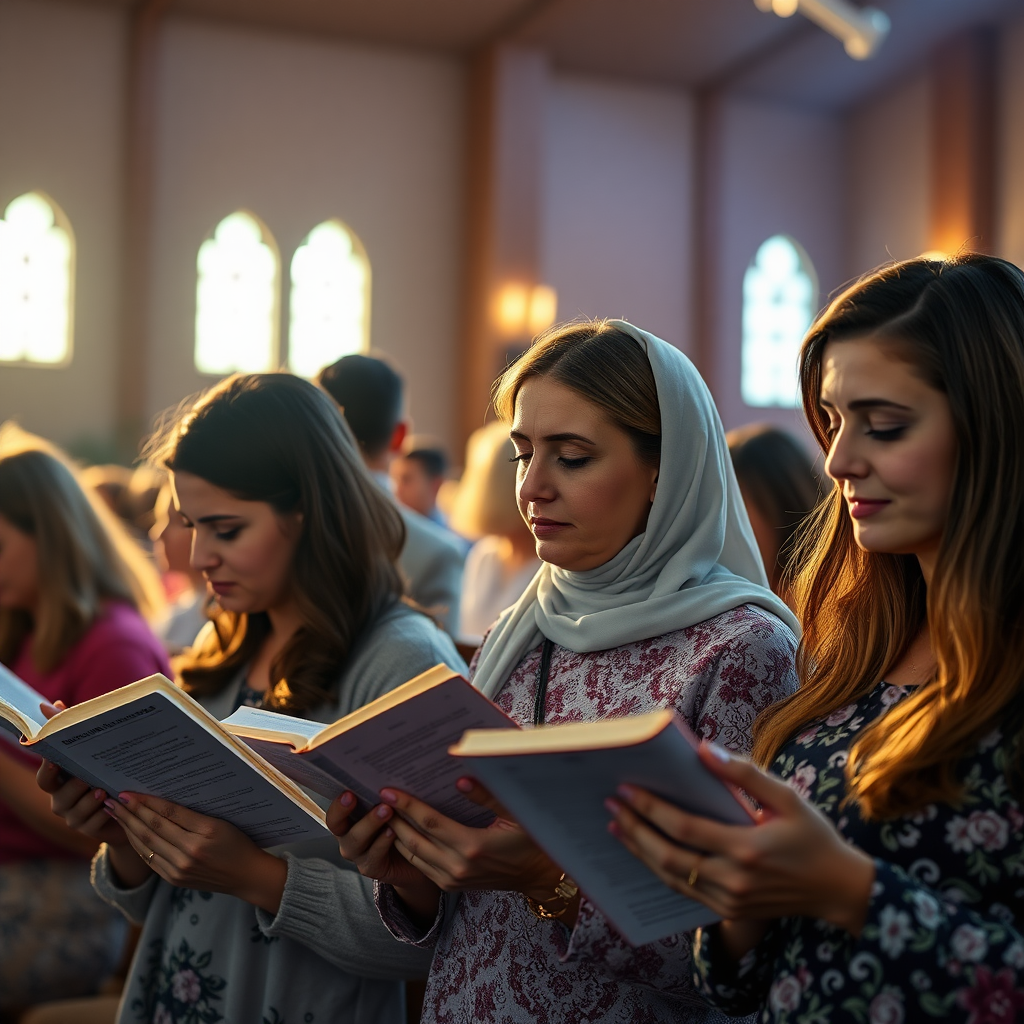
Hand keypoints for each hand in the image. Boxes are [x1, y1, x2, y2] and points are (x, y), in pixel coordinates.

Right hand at [37, 760, 127, 847]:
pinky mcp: (89, 829)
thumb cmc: (110, 781)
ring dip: (89, 801)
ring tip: (102, 792)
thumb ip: (94, 760)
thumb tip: (98, 738)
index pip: (45, 779)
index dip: (47, 771)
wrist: (126, 809)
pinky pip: (92, 824)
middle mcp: (62, 802)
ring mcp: (74, 818)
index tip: (52, 760)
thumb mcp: (102, 770)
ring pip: (77, 811)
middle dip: (73, 787)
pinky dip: (102, 815)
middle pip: (61, 796)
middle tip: (85, 778)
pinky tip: (111, 807)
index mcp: (60, 785)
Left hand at [103, 793, 286, 913]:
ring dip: (128, 828)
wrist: (247, 876)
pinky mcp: (174, 879)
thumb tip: (161, 805)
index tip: (129, 792)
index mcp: (203, 833)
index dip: (146, 802)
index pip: (168, 814)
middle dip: (130, 813)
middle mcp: (189, 852)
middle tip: (113, 800)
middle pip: (152, 829)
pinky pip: (150, 860)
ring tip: (115, 814)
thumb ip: (192, 816)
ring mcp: (179, 869)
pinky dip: (138, 845)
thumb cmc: (238, 844)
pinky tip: (130, 834)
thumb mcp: (220, 823)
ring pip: (146, 845)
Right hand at [329, 791, 437, 891]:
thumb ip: (384, 792)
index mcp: (348, 818)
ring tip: (386, 810)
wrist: (419, 854)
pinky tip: (394, 831)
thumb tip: (387, 769)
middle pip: (337, 824)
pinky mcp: (370, 867)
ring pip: (356, 840)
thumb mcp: (392, 804)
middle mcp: (347, 835)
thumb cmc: (403, 821)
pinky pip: (373, 855)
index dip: (337, 802)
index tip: (347, 791)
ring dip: (370, 823)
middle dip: (345, 810)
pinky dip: (383, 842)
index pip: (334, 810)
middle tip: (356, 796)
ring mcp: (357, 853)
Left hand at [378, 778, 562, 900]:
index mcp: (472, 846)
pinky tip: (401, 831)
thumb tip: (460, 780)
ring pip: (413, 855)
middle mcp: (457, 866)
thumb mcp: (516, 813)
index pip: (429, 822)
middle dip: (393, 818)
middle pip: (414, 840)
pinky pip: (421, 865)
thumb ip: (488, 796)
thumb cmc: (531, 839)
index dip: (407, 806)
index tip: (388, 790)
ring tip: (383, 812)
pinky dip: (408, 848)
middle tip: (376, 797)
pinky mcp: (450, 885)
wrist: (537, 874)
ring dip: (396, 834)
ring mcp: (452, 879)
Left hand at [607, 743, 874, 942]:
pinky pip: (683, 890)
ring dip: (639, 850)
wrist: (838, 891)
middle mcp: (733, 879)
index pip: (684, 827)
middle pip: (668, 856)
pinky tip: (643, 851)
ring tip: (616, 825)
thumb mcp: (787, 798)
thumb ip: (745, 774)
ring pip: (669, 877)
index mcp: (747, 848)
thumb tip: (704, 750)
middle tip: (611, 804)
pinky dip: (657, 870)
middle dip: (634, 829)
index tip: (626, 788)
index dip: (651, 808)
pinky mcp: (728, 912)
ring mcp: (729, 901)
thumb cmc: (813, 837)